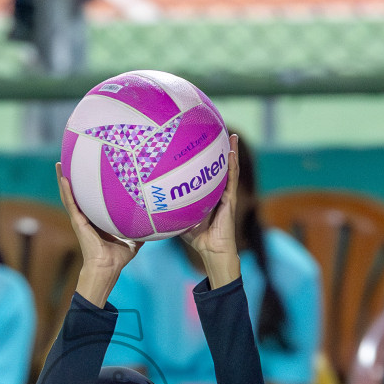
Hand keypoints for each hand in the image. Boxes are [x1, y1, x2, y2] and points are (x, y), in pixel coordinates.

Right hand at [56, 163, 139, 305]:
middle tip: (68, 162)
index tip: (88, 173)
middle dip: (72, 178)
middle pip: (77, 194)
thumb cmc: (117, 258)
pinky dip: (66, 190)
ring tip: (60, 164)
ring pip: (69, 195)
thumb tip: (152, 223)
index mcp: (96, 221)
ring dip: (64, 180)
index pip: (90, 200)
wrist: (107, 267)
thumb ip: (138, 230)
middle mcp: (86, 218)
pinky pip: (71, 203)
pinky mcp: (77, 222)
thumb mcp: (132, 240)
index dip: (88, 187)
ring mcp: (79, 219)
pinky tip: (63, 177)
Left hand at [179, 133, 241, 288]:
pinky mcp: (230, 200)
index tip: (201, 143)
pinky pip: (231, 179)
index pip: (207, 173)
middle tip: (218, 131)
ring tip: (230, 136)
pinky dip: (232, 165)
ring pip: (229, 169)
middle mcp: (218, 192)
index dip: (206, 159)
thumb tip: (151, 201)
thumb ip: (171, 209)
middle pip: (219, 167)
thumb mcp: (180, 219)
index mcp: (208, 195)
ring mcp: (226, 195)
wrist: (211, 251)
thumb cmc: (197, 238)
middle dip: (220, 150)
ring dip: (230, 152)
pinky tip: (231, 152)